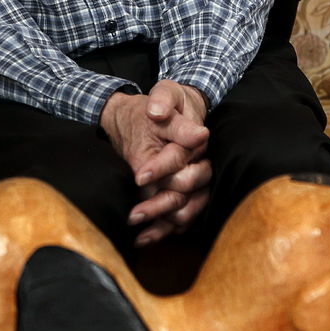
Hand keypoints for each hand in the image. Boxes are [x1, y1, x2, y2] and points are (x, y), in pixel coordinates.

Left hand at [100, 81, 211, 244]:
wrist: (171, 112)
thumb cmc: (167, 102)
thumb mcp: (166, 91)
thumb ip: (163, 99)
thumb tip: (158, 112)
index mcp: (192, 140)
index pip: (178, 157)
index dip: (160, 168)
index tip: (139, 176)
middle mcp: (197, 162)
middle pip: (186, 188)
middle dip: (160, 203)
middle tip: (133, 214)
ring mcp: (194, 180)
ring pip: (188, 208)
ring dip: (163, 222)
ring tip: (137, 230)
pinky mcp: (188, 193)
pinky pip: (183, 217)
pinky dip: (165, 230)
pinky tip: (143, 239)